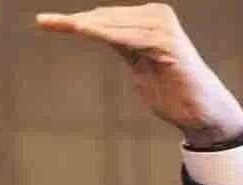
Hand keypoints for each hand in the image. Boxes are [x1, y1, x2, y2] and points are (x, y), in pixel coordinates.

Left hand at [36, 3, 242, 147]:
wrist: (199, 109)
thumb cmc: (169, 87)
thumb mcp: (137, 62)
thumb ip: (121, 45)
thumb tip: (98, 32)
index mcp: (146, 19)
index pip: (102, 18)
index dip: (73, 20)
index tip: (45, 22)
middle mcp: (156, 17)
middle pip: (103, 17)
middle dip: (72, 21)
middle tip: (43, 21)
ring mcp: (163, 28)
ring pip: (114, 24)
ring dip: (85, 24)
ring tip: (59, 25)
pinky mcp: (168, 44)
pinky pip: (130, 37)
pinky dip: (108, 33)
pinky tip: (86, 31)